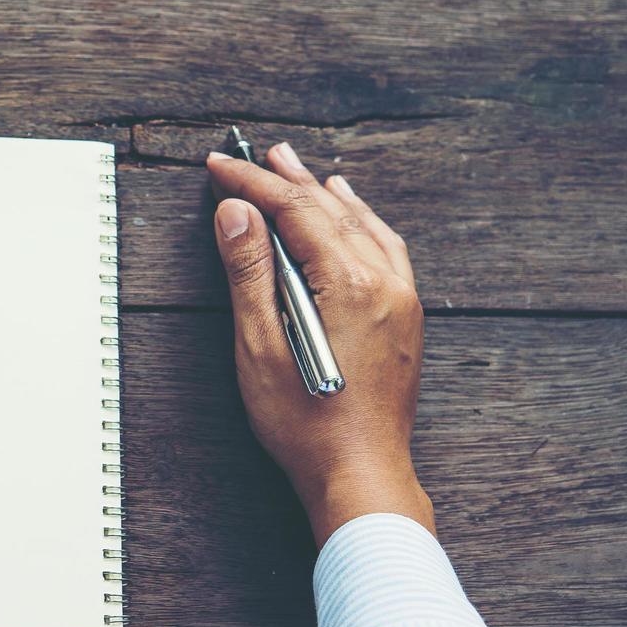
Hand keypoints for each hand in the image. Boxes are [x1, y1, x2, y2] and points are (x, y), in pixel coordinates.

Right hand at [206, 142, 432, 546]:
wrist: (360, 473)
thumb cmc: (306, 424)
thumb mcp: (259, 346)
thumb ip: (250, 273)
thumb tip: (237, 214)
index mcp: (347, 283)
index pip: (294, 211)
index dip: (252, 184)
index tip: (220, 166)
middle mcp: (384, 281)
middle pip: (330, 210)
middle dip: (288, 179)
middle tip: (256, 153)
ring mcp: (401, 299)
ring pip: (363, 225)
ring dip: (326, 194)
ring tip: (300, 168)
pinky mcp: (406, 319)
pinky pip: (387, 248)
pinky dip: (363, 221)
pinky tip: (353, 212)